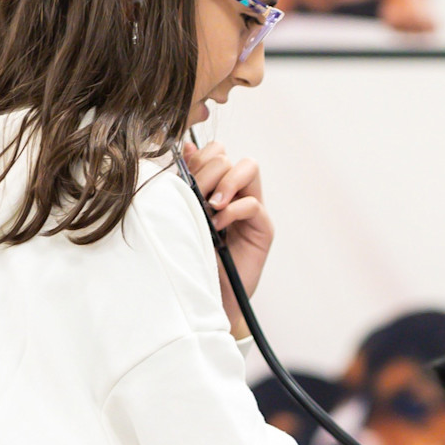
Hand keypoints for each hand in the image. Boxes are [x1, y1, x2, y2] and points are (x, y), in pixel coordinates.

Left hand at [183, 139, 272, 330]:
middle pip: (229, 156)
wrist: (204, 296)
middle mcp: (237, 194)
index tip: (184, 179)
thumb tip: (184, 148)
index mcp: (216, 187)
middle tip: (196, 196)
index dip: (199, 158)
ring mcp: (252, 210)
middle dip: (209, 171)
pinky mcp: (263, 229)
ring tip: (211, 206)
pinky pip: (253, 204)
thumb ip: (184, 184)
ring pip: (249, 168)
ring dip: (226, 182)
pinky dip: (233, 211)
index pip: (216, 151)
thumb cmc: (191, 257)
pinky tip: (218, 226)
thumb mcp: (181, 215)